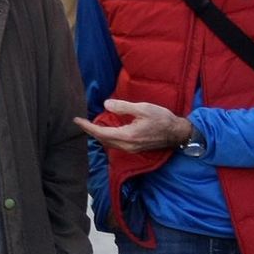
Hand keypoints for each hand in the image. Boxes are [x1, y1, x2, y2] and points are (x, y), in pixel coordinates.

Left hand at [74, 99, 190, 152]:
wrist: (177, 133)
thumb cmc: (162, 119)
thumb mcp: (143, 108)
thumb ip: (123, 107)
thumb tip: (106, 104)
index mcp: (126, 136)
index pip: (100, 132)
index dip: (87, 127)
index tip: (76, 120)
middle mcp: (126, 145)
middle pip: (102, 140)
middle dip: (90, 131)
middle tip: (81, 122)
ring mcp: (130, 149)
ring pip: (108, 143)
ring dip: (98, 135)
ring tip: (90, 126)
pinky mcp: (134, 148)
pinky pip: (115, 144)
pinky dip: (107, 137)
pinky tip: (105, 131)